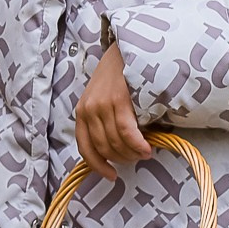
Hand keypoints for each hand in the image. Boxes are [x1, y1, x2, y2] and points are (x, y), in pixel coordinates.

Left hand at [75, 42, 152, 180]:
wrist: (127, 50)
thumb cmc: (118, 78)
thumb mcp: (103, 100)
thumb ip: (104, 123)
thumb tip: (116, 151)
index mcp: (82, 111)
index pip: (84, 147)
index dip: (97, 166)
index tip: (110, 176)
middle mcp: (88, 109)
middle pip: (103, 148)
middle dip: (122, 159)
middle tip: (137, 158)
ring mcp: (101, 104)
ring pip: (116, 142)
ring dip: (132, 154)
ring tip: (145, 152)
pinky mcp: (117, 100)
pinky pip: (127, 133)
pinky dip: (137, 145)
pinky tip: (147, 148)